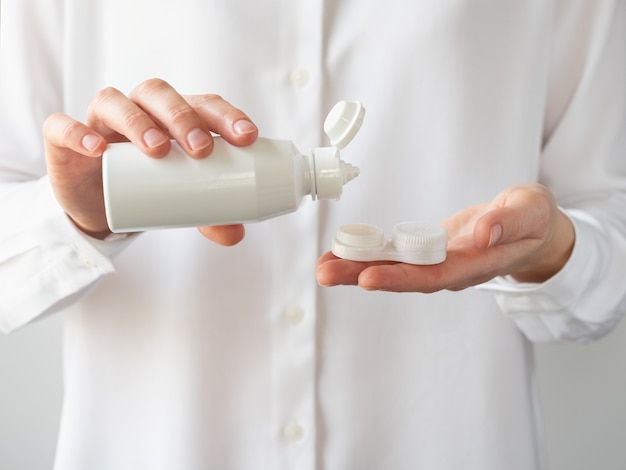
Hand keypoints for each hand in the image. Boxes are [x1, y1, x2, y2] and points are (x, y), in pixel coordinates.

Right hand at [42, 78, 257, 243]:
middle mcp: (139, 110)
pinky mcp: (65, 140)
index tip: (246, 137)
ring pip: (116, 102)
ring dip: (138, 122)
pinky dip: (77, 132)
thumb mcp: (182, 204)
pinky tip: (96, 148)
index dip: (225, 115)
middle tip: (201, 149)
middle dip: (183, 117)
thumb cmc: (148, 190)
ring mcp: (101, 121)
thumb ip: (210, 216)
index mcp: (174, 117)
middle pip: (160, 95)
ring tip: (157, 150)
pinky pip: (63, 126)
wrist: (98, 205)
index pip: (202, 104)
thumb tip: (237, 234)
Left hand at [316, 184, 574, 291]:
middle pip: (404, 278)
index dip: (402, 278)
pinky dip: (367, 255)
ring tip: (322, 266)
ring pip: (394, 269)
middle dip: (363, 276)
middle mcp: (452, 270)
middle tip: (325, 272)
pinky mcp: (427, 251)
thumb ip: (510, 223)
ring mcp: (437, 262)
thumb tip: (484, 233)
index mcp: (476, 264)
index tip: (368, 278)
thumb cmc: (533, 219)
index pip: (436, 276)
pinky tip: (340, 253)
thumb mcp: (531, 211)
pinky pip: (395, 255)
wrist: (530, 228)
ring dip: (356, 268)